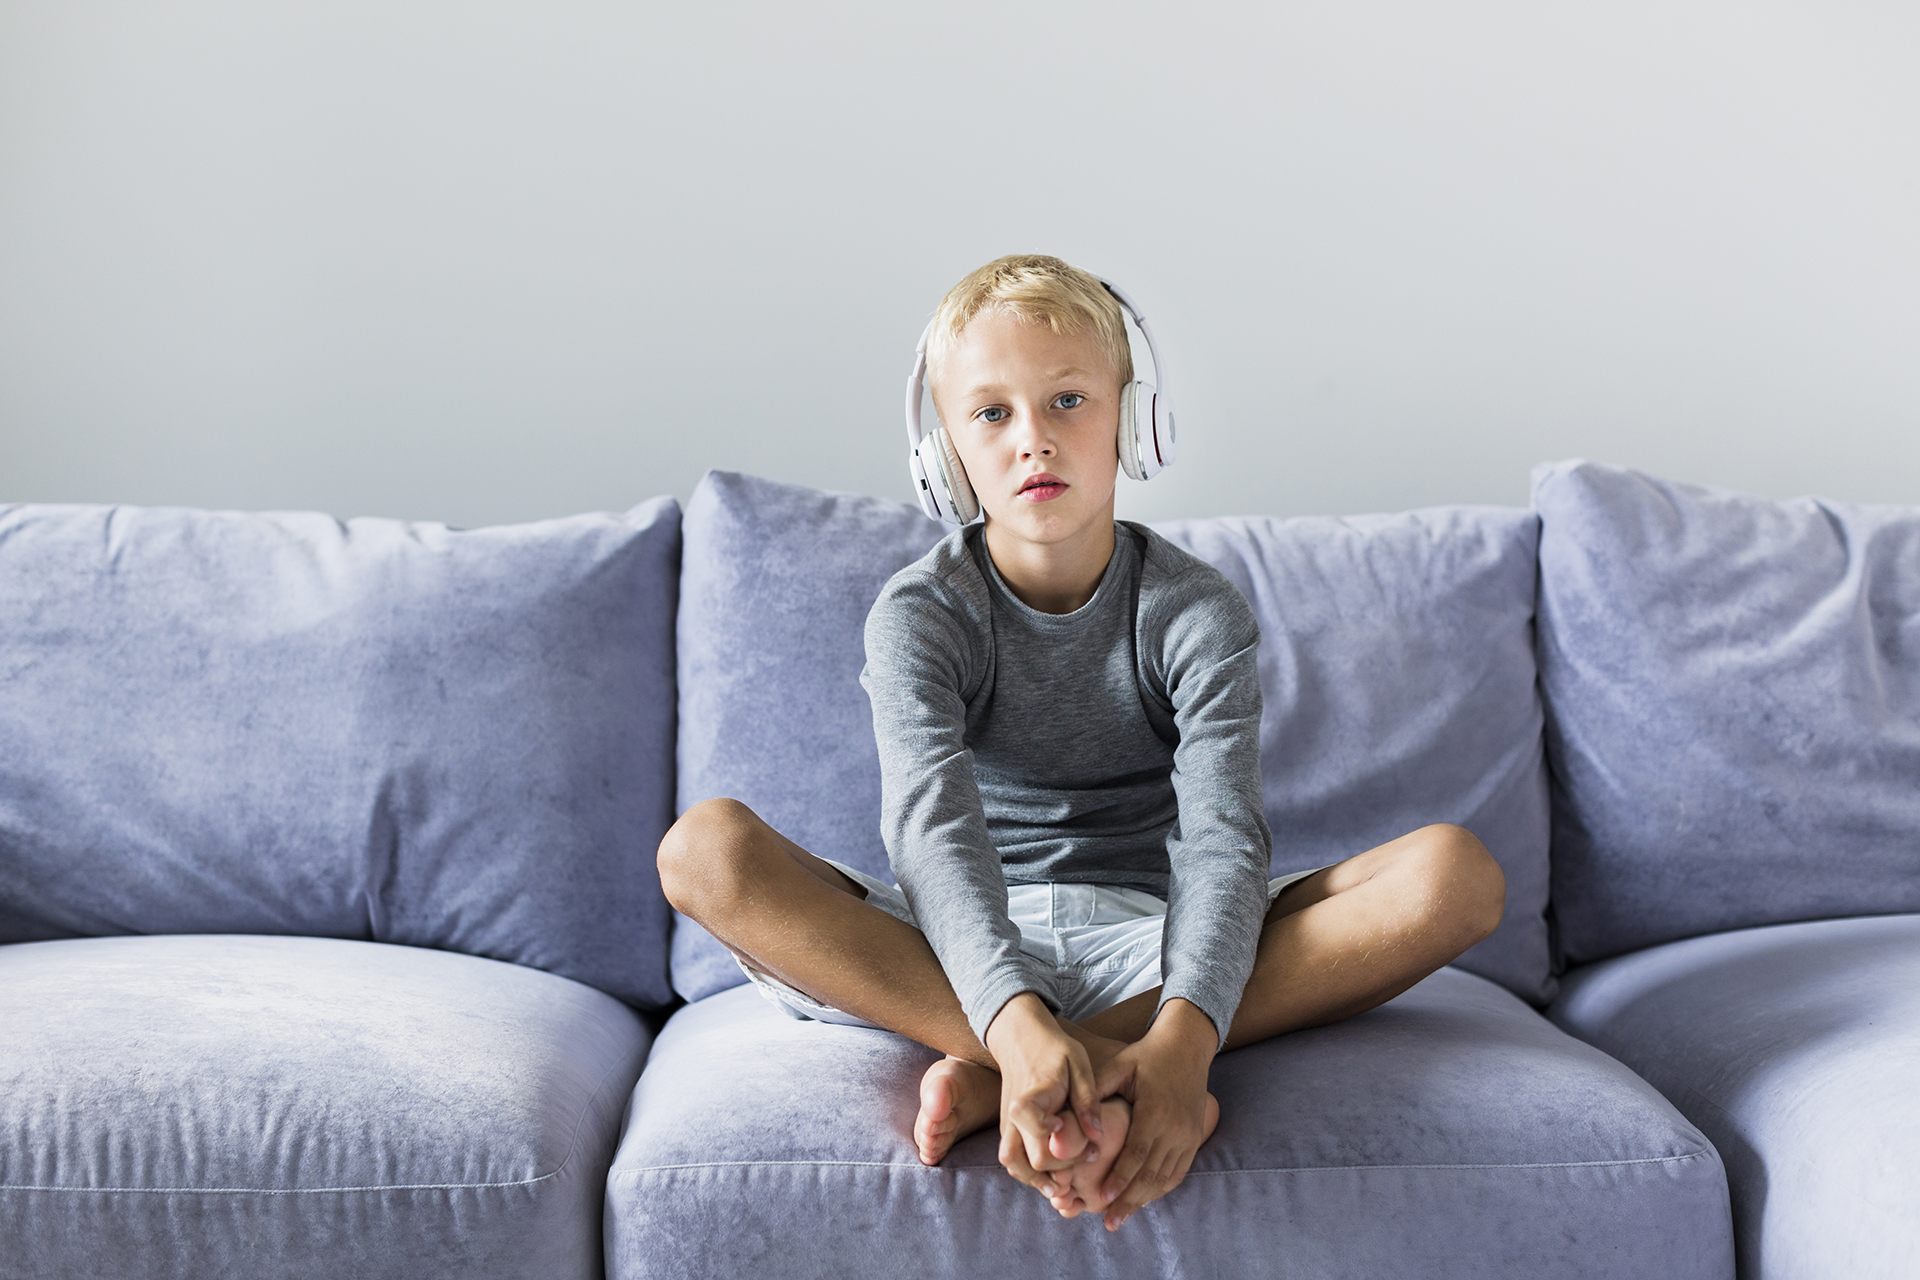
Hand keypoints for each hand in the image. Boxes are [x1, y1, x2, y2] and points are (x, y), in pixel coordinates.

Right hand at [982, 993, 1103, 1194]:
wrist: (1020, 1036)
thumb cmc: (1053, 1048)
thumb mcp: (1078, 1065)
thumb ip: (1087, 1100)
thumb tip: (1097, 1136)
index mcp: (1028, 1101)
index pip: (1041, 1137)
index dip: (1066, 1149)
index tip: (1089, 1144)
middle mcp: (1011, 1117)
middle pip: (1032, 1161)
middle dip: (1062, 1169)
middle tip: (1091, 1158)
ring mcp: (1006, 1124)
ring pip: (1013, 1165)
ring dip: (1038, 1180)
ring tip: (1066, 1186)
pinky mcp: (1007, 1128)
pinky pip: (1013, 1159)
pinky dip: (1030, 1172)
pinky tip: (1055, 1174)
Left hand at [1090, 997, 1218, 1229]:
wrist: (1187, 1049)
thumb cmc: (1147, 1057)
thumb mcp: (1122, 1066)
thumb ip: (1098, 1089)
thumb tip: (1072, 1112)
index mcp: (1155, 1111)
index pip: (1137, 1153)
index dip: (1120, 1178)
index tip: (1103, 1198)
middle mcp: (1175, 1128)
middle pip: (1151, 1173)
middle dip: (1129, 1201)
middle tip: (1108, 1221)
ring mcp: (1188, 1137)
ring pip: (1165, 1178)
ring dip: (1143, 1200)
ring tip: (1120, 1218)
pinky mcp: (1194, 1139)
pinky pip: (1178, 1172)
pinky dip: (1160, 1189)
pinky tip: (1142, 1201)